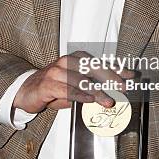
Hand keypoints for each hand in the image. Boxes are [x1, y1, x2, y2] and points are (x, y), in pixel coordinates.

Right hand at [13, 52, 132, 112]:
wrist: (27, 91)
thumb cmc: (54, 88)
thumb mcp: (75, 85)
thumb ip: (92, 85)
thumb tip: (115, 91)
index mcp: (76, 58)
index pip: (100, 62)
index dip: (116, 69)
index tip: (131, 76)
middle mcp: (67, 61)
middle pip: (93, 68)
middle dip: (110, 78)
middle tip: (123, 88)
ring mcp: (56, 71)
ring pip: (81, 80)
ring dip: (97, 91)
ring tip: (109, 101)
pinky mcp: (48, 84)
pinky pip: (67, 89)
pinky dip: (80, 95)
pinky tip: (90, 100)